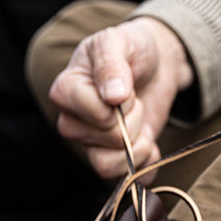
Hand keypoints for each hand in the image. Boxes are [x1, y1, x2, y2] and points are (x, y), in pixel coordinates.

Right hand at [48, 17, 193, 179]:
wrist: (155, 63)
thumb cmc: (131, 48)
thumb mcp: (118, 41)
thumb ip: (111, 62)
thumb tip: (113, 95)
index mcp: (66, 90)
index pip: (96, 114)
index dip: (121, 103)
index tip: (125, 86)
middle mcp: (73, 121)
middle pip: (106, 140)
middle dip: (133, 120)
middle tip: (134, 100)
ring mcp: (91, 144)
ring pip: (107, 166)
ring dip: (138, 146)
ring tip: (141, 123)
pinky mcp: (114, 159)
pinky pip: (127, 179)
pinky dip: (147, 164)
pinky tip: (150, 141)